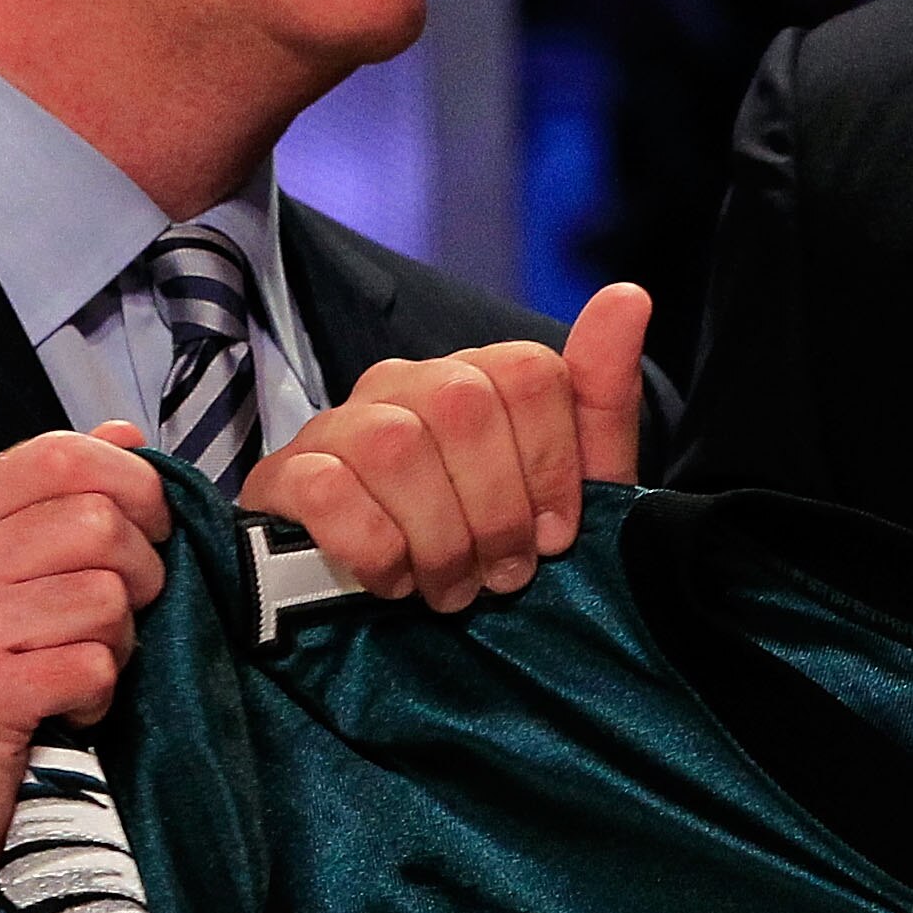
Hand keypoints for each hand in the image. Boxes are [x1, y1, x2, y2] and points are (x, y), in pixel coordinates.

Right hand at [0, 424, 172, 912]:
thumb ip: (50, 505)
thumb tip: (124, 435)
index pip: (58, 454)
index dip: (133, 483)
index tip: (152, 527)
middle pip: (99, 522)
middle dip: (141, 571)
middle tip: (121, 616)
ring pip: (108, 596)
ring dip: (118, 642)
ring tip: (79, 668)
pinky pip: (94, 666)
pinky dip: (99, 694)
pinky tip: (66, 709)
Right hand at [250, 283, 652, 611]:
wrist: (384, 615)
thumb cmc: (488, 541)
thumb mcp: (569, 485)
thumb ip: (600, 396)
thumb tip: (630, 296)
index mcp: (475, 375)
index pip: (529, 371)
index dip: (551, 463)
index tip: (555, 537)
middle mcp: (404, 383)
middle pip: (464, 404)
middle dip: (497, 510)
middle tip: (501, 576)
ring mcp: (337, 424)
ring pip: (394, 447)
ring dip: (438, 538)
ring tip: (451, 589)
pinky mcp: (282, 476)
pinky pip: (324, 488)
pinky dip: (371, 546)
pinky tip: (392, 581)